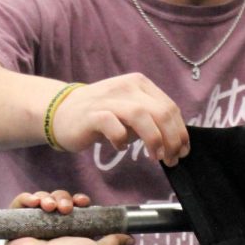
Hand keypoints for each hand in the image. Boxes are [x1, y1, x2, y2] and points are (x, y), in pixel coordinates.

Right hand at [4, 190, 133, 244]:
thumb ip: (114, 242)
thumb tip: (131, 238)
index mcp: (72, 233)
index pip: (75, 208)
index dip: (79, 201)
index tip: (83, 202)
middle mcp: (53, 230)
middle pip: (58, 201)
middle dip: (64, 199)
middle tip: (67, 209)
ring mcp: (34, 228)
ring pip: (40, 201)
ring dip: (48, 198)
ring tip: (51, 208)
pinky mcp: (16, 227)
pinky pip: (18, 205)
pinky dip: (26, 198)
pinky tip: (35, 202)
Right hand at [49, 74, 188, 164]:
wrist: (62, 112)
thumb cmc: (103, 117)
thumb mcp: (132, 115)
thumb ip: (153, 122)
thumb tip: (177, 144)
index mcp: (140, 85)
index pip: (171, 108)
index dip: (181, 133)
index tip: (182, 152)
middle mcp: (126, 87)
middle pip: (161, 112)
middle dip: (172, 140)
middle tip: (171, 160)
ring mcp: (108, 99)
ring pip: (142, 116)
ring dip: (154, 140)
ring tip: (155, 157)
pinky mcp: (92, 114)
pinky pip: (114, 126)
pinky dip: (121, 140)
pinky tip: (120, 148)